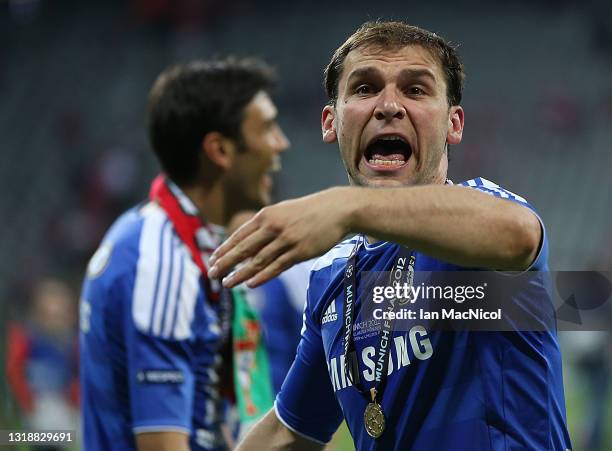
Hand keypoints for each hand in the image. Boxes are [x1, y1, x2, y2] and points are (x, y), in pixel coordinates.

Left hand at [209, 188, 352, 287]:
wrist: (336, 210)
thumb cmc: (307, 212)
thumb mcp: (282, 212)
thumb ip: (264, 226)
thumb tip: (246, 245)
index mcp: (266, 215)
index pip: (239, 235)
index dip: (224, 250)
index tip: (212, 261)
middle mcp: (273, 227)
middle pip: (244, 249)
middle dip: (226, 263)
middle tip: (212, 274)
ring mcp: (287, 240)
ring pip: (258, 261)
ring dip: (240, 274)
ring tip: (227, 284)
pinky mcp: (300, 252)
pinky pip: (277, 267)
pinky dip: (263, 276)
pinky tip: (251, 284)